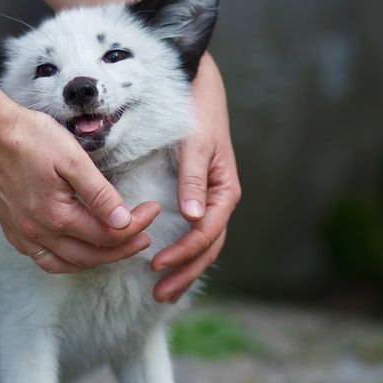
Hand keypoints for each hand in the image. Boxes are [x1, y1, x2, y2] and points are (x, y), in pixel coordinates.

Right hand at [0, 105, 160, 273]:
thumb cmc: (31, 138)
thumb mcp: (73, 159)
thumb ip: (100, 193)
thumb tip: (124, 222)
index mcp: (56, 216)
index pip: (107, 234)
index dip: (136, 225)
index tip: (153, 209)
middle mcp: (38, 233)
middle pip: (91, 255)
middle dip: (123, 248)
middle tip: (145, 235)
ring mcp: (22, 234)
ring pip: (67, 264)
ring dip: (96, 260)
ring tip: (117, 247)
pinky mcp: (12, 230)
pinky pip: (44, 259)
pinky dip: (67, 260)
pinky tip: (79, 249)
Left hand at [151, 56, 239, 301]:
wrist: (197, 88)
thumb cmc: (197, 113)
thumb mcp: (196, 144)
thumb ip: (193, 178)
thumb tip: (193, 217)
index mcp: (225, 190)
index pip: (207, 232)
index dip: (184, 252)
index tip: (157, 265)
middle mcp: (220, 200)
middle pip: (208, 247)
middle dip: (185, 272)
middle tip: (159, 293)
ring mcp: (209, 201)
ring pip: (203, 245)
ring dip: (185, 270)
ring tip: (162, 292)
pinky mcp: (196, 198)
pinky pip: (193, 233)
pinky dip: (182, 253)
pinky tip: (166, 268)